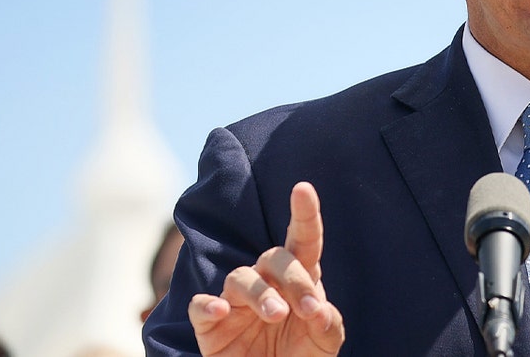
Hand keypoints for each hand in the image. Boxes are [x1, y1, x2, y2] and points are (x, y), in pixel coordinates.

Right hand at [189, 182, 344, 355]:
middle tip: (309, 309)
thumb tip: (318, 311)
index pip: (302, 240)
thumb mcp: (324, 342)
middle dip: (294, 279)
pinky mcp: (210, 323)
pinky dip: (208, 305)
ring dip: (260, 294)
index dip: (303, 213)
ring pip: (239, 277)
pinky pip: (200, 305)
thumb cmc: (300, 355)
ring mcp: (235, 300)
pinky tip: (221, 311)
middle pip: (273, 258)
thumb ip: (328, 323)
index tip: (303, 188)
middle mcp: (265, 281)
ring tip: (277, 315)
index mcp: (297, 278)